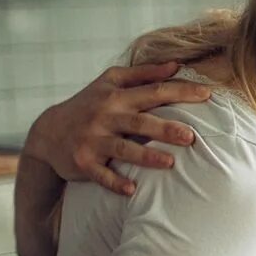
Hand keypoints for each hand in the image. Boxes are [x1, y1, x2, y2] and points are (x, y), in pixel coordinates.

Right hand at [25, 62, 211, 194]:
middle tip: (191, 137)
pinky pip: (101, 175)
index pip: (154, 91)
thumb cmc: (89, 104)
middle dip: (166, 129)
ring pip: (123, 149)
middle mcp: (106, 117)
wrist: (48, 132)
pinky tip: (132, 190)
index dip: (181, 91)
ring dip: (146, 157)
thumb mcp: (110, 82)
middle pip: (141, 121)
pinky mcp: (83, 162)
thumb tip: (177, 65)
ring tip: (169, 163)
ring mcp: (94, 140)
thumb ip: (144, 73)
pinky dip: (115, 182)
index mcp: (117, 96)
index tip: (207, 95)